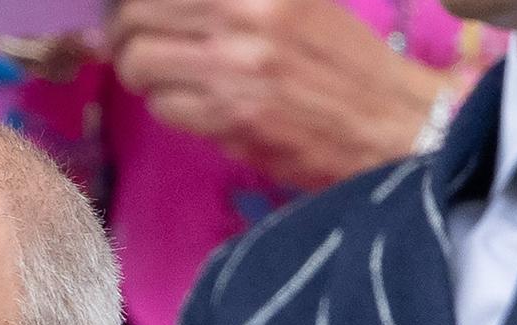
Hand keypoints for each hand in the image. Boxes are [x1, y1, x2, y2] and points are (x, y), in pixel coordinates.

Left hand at [111, 0, 456, 188]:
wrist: (392, 121)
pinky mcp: (232, 115)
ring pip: (138, 62)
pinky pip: (163, 107)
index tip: (130, 10)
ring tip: (163, 78)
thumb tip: (143, 8)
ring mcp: (235, 65)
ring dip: (140, 74)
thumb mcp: (293, 4)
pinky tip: (192, 105)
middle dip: (123, 35)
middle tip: (132, 45)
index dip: (130, 0)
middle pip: (136, 14)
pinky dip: (167, 108)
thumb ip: (227, 4)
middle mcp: (243, 13)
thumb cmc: (342, 61)